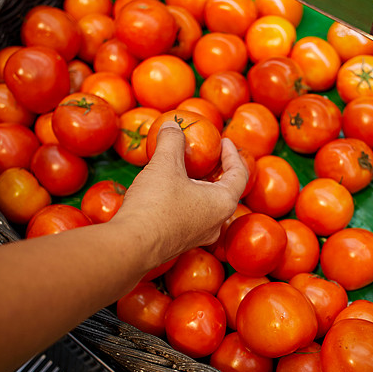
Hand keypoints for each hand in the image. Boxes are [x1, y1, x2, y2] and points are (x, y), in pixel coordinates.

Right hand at [115, 121, 247, 264]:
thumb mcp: (165, 164)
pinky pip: (191, 217)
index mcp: (223, 203)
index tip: (223, 141)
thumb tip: (172, 126)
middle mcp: (217, 223)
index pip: (239, 174)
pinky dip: (186, 201)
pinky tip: (168, 191)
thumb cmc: (156, 204)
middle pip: (224, 191)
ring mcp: (199, 236)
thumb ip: (172, 141)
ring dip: (199, 187)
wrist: (132, 245)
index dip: (233, 154)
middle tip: (205, 155)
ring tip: (185, 171)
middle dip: (215, 171)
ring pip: (207, 206)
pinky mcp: (181, 243)